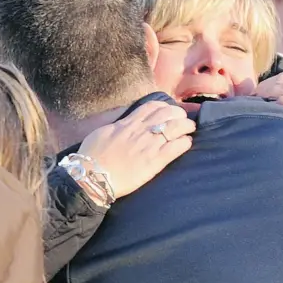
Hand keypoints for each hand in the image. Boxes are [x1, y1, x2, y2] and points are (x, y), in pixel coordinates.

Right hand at [78, 101, 195, 199]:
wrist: (92, 176)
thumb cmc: (92, 156)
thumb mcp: (103, 133)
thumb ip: (118, 127)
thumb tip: (124, 125)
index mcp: (128, 123)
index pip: (152, 107)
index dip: (164, 106)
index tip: (169, 111)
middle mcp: (141, 131)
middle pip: (168, 114)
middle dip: (179, 114)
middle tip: (183, 120)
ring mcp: (149, 145)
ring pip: (175, 127)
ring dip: (186, 126)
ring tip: (190, 129)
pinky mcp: (154, 162)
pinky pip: (175, 148)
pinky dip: (184, 143)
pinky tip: (188, 143)